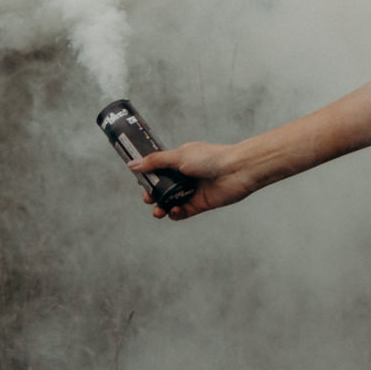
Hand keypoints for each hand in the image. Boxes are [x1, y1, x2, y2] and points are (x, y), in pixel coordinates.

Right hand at [129, 141, 256, 220]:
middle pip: (161, 189)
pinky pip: (181, 212)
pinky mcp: (199, 204)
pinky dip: (175, 214)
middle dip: (150, 195)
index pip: (158, 170)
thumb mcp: (179, 156)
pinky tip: (174, 210)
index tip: (139, 182)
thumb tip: (132, 164)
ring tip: (158, 211)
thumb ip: (155, 162)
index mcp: (180, 161)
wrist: (237, 170)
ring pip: (169, 203)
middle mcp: (185, 176)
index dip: (147, 177)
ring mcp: (192, 190)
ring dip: (160, 208)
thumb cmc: (212, 158)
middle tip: (148, 198)